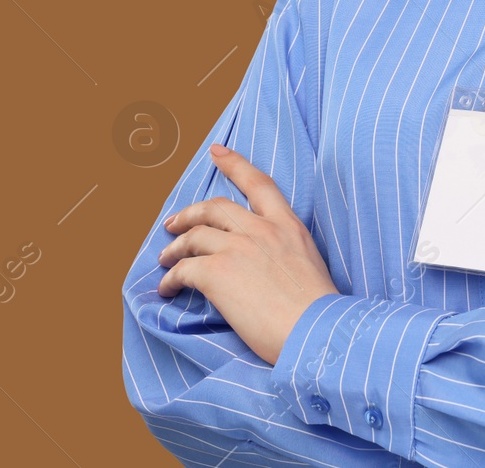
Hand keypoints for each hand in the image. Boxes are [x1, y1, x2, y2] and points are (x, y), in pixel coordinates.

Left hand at [157, 143, 340, 365]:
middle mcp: (262, 229)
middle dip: (189, 212)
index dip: (235, 164)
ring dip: (174, 247)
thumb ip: (285, 254)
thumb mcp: (310, 266)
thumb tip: (265, 266)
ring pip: (193, 235)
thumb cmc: (319, 313)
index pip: (259, 184)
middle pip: (215, 207)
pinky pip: (183, 268)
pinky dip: (171, 278)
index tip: (216, 151)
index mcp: (288, 226)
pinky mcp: (218, 272)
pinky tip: (168, 289)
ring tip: (165, 259)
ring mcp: (238, 248)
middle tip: (173, 223)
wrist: (316, 333)